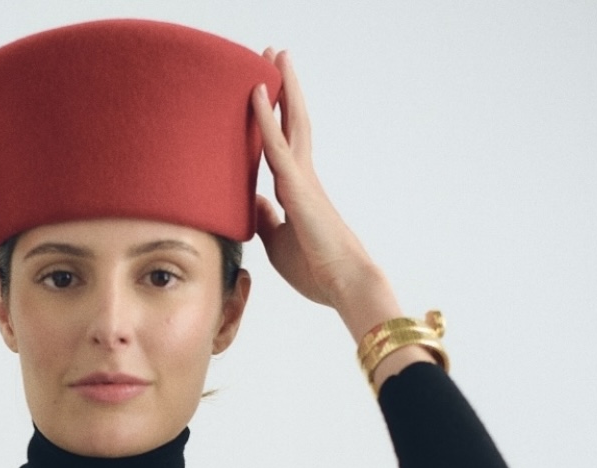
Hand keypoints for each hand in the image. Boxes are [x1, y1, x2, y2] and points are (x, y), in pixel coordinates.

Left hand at [253, 50, 382, 316]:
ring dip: (281, 88)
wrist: (344, 284)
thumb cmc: (315, 269)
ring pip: (291, 123)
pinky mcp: (298, 189)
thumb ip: (265, 219)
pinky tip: (255, 94)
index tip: (263, 91)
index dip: (273, 118)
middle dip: (283, 89)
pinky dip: (265, 120)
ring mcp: (302, 180)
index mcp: (297, 192)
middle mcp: (302, 178)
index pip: (281, 146)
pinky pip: (277, 148)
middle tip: (273, 54)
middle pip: (292, 123)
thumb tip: (251, 201)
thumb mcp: (277, 242)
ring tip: (274, 53)